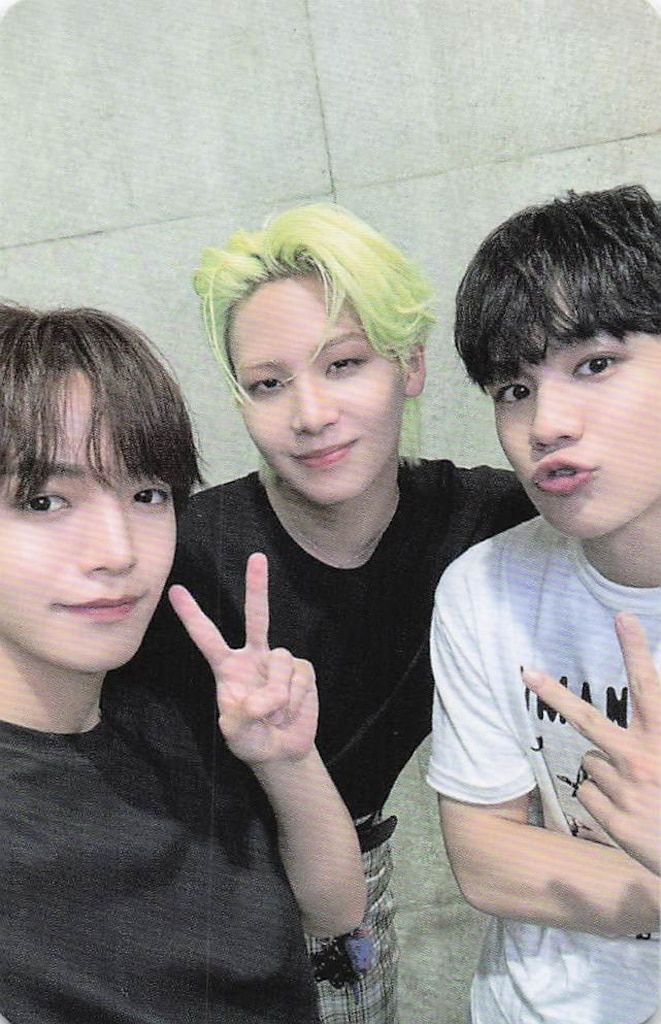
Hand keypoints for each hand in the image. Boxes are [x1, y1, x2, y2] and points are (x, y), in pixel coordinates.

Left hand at [168, 553, 317, 765]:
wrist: (283, 751)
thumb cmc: (252, 740)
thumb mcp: (235, 735)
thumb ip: (240, 719)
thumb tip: (259, 698)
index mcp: (228, 667)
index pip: (207, 637)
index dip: (192, 615)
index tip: (175, 590)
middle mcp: (254, 657)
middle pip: (256, 617)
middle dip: (257, 586)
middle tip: (257, 557)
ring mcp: (279, 662)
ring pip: (280, 662)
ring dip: (278, 696)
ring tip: (274, 716)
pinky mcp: (302, 671)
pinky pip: (299, 679)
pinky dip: (295, 701)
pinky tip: (291, 711)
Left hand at [523, 613, 659, 874]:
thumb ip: (659, 725)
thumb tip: (651, 690)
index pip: (650, 685)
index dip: (635, 650)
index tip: (622, 616)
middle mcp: (643, 760)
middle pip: (588, 720)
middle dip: (555, 694)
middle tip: (527, 672)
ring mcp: (626, 792)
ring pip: (592, 762)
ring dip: (608, 769)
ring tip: (640, 789)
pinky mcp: (615, 822)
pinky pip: (589, 794)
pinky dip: (603, 801)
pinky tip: (631, 812)